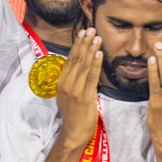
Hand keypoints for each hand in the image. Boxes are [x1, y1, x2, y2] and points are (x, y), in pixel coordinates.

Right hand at [55, 31, 103, 149]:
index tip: (83, 33)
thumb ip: (73, 81)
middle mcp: (66, 84)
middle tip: (91, 29)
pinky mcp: (84, 96)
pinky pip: (91, 77)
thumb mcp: (68, 95)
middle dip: (84, 43)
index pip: (70, 60)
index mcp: (61, 83)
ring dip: (91, 50)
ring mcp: (75, 90)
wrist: (74, 132)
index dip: (77, 45)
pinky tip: (99, 54)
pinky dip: (96, 64)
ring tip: (96, 37)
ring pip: (84, 66)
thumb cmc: (74, 114)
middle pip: (76, 59)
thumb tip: (79, 68)